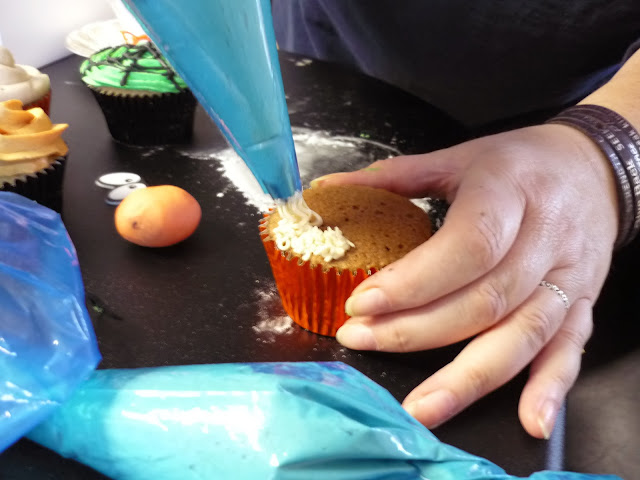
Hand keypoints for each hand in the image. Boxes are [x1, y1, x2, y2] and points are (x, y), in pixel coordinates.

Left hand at [311, 124, 618, 437]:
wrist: (593, 168)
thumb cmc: (520, 163)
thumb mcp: (459, 157)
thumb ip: (395, 176)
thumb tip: (330, 190)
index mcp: (510, 193)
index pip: (467, 247)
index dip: (414, 282)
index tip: (361, 303)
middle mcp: (544, 240)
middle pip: (483, 301)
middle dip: (415, 331)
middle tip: (361, 340)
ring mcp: (568, 279)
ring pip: (520, 337)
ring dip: (467, 378)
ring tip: (419, 407)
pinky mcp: (583, 306)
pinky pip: (568, 352)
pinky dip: (549, 389)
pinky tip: (527, 421)